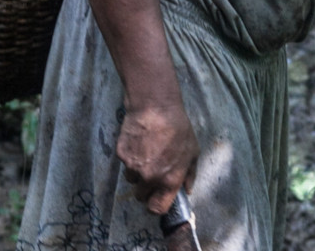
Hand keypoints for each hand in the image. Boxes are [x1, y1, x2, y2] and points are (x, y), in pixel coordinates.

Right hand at [116, 99, 199, 215]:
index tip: (156, 199)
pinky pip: (124, 164)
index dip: (155, 206)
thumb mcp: (192, 151)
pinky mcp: (122, 155)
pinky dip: (130, 157)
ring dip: (137, 172)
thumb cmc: (178, 128)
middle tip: (151, 173)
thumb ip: (189, 174)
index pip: (157, 208)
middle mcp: (150, 178)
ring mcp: (133, 167)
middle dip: (145, 188)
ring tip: (145, 153)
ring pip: (131, 179)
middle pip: (141, 196)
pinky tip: (138, 143)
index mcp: (169, 180)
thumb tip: (187, 190)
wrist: (155, 106)